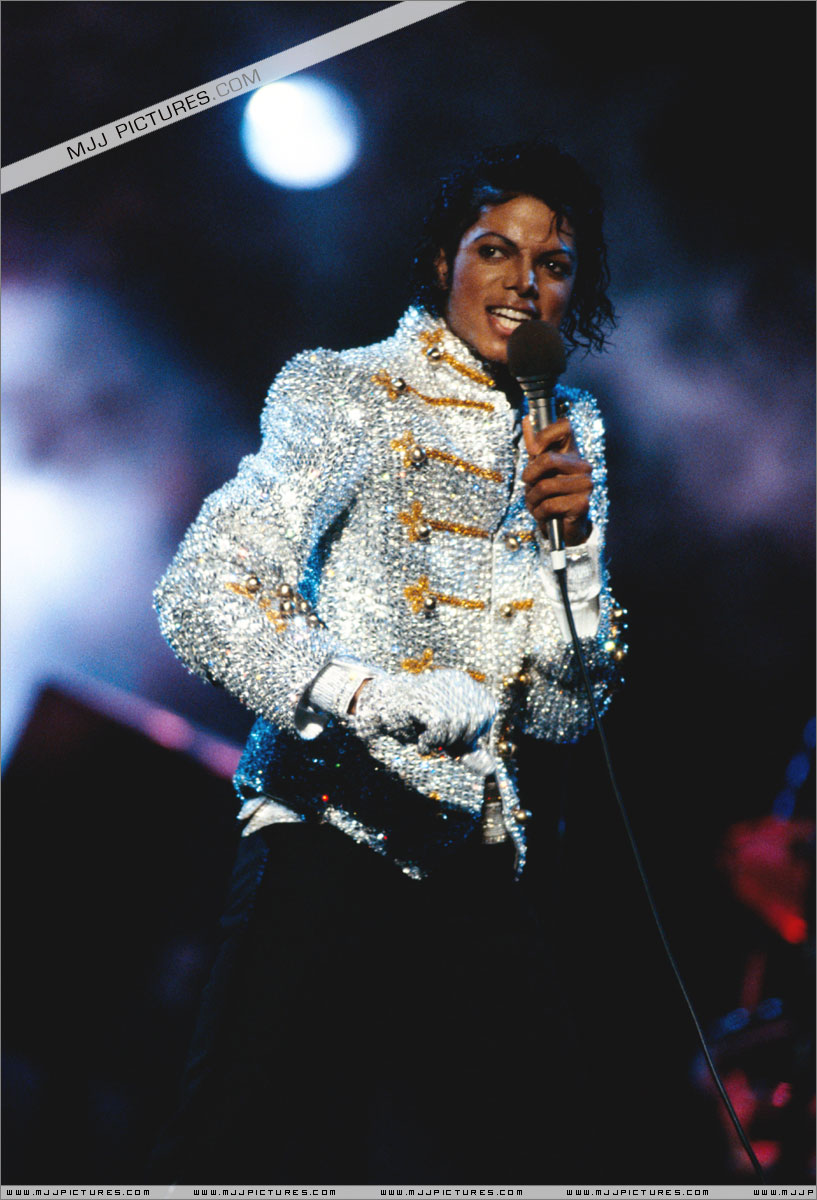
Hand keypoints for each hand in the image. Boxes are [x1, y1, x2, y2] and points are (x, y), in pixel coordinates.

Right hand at [351, 668, 496, 772]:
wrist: (380, 708)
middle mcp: (454, 681)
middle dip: (459, 739)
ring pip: (459, 725)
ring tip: (427, 739)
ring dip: (443, 741)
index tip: (455, 735)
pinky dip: (429, 742)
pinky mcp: (423, 699)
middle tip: (438, 740)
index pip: (489, 709)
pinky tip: (420, 742)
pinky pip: (439, 728)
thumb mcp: (447, 736)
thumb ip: (468, 750)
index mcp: (464, 683)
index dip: (476, 730)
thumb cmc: (415, 721)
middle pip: (475, 720)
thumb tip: (490, 769)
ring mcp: (438, 688)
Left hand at [522, 415, 592, 545]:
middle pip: (547, 459)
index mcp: (571, 453)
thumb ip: (534, 445)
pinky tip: (544, 514)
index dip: (544, 435)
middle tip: (528, 484)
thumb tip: (527, 418)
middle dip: (529, 475)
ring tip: (536, 503)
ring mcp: (586, 484)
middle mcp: (583, 466)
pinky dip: (539, 512)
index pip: (565, 426)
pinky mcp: (583, 504)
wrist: (560, 526)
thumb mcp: (537, 470)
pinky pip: (549, 505)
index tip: (532, 451)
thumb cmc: (548, 495)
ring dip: (532, 499)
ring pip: (545, 486)